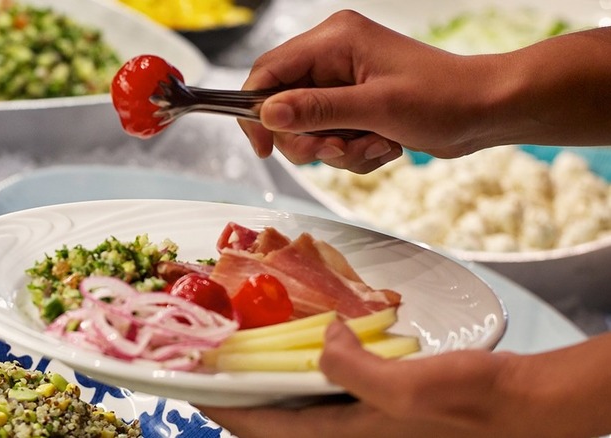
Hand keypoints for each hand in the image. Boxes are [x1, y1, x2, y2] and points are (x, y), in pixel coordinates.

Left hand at [198, 320, 610, 437]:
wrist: (520, 405)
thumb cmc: (470, 404)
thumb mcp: (409, 388)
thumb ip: (354, 369)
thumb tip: (325, 339)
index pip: (266, 430)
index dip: (225, 409)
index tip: (194, 385)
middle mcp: (349, 435)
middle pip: (277, 419)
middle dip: (243, 395)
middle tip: (215, 364)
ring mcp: (364, 423)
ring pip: (301, 405)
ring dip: (273, 382)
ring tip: (248, 354)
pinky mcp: (381, 408)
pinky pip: (329, 392)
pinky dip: (308, 372)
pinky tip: (307, 347)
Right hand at [240, 10, 495, 172]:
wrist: (485, 110)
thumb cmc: (442, 98)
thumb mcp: (376, 107)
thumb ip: (317, 109)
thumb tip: (267, 113)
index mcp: (334, 40)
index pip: (269, 72)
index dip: (257, 111)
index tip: (264, 148)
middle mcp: (333, 57)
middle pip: (284, 106)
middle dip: (309, 139)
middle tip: (337, 150)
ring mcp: (344, 82)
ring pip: (308, 129)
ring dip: (337, 149)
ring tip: (374, 146)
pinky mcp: (355, 104)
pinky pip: (331, 137)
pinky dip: (353, 152)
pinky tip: (384, 146)